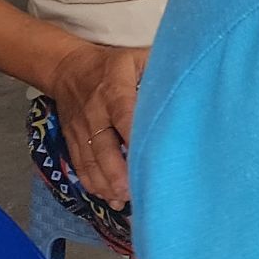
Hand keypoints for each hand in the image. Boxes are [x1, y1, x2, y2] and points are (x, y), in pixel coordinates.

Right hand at [43, 39, 148, 206]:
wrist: (67, 68)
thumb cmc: (114, 64)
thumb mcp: (138, 57)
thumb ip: (160, 70)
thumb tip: (191, 81)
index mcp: (114, 89)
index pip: (124, 114)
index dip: (134, 135)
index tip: (150, 154)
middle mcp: (95, 112)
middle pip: (103, 145)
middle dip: (117, 171)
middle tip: (135, 192)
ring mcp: (81, 129)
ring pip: (91, 160)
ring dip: (106, 183)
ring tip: (123, 201)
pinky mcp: (73, 140)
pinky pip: (81, 164)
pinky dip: (92, 183)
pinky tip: (108, 198)